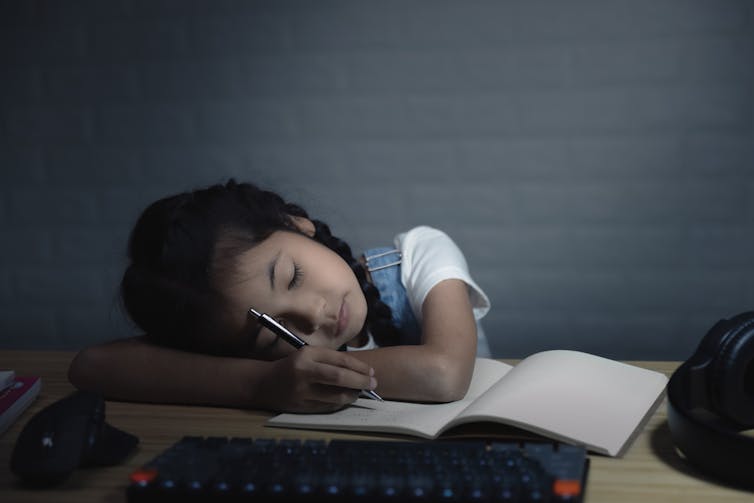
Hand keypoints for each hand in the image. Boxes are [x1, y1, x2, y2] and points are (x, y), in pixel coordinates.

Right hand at [253, 346, 377, 412]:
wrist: (264, 383)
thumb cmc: (293, 366)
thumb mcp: (309, 355)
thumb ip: (331, 360)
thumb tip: (360, 370)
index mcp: (307, 355)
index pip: (339, 360)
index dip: (359, 367)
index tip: (371, 372)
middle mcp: (304, 371)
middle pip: (339, 377)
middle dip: (360, 381)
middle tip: (373, 384)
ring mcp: (301, 391)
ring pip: (335, 395)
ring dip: (352, 395)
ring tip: (360, 392)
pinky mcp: (301, 407)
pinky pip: (328, 407)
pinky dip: (340, 403)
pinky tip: (345, 399)